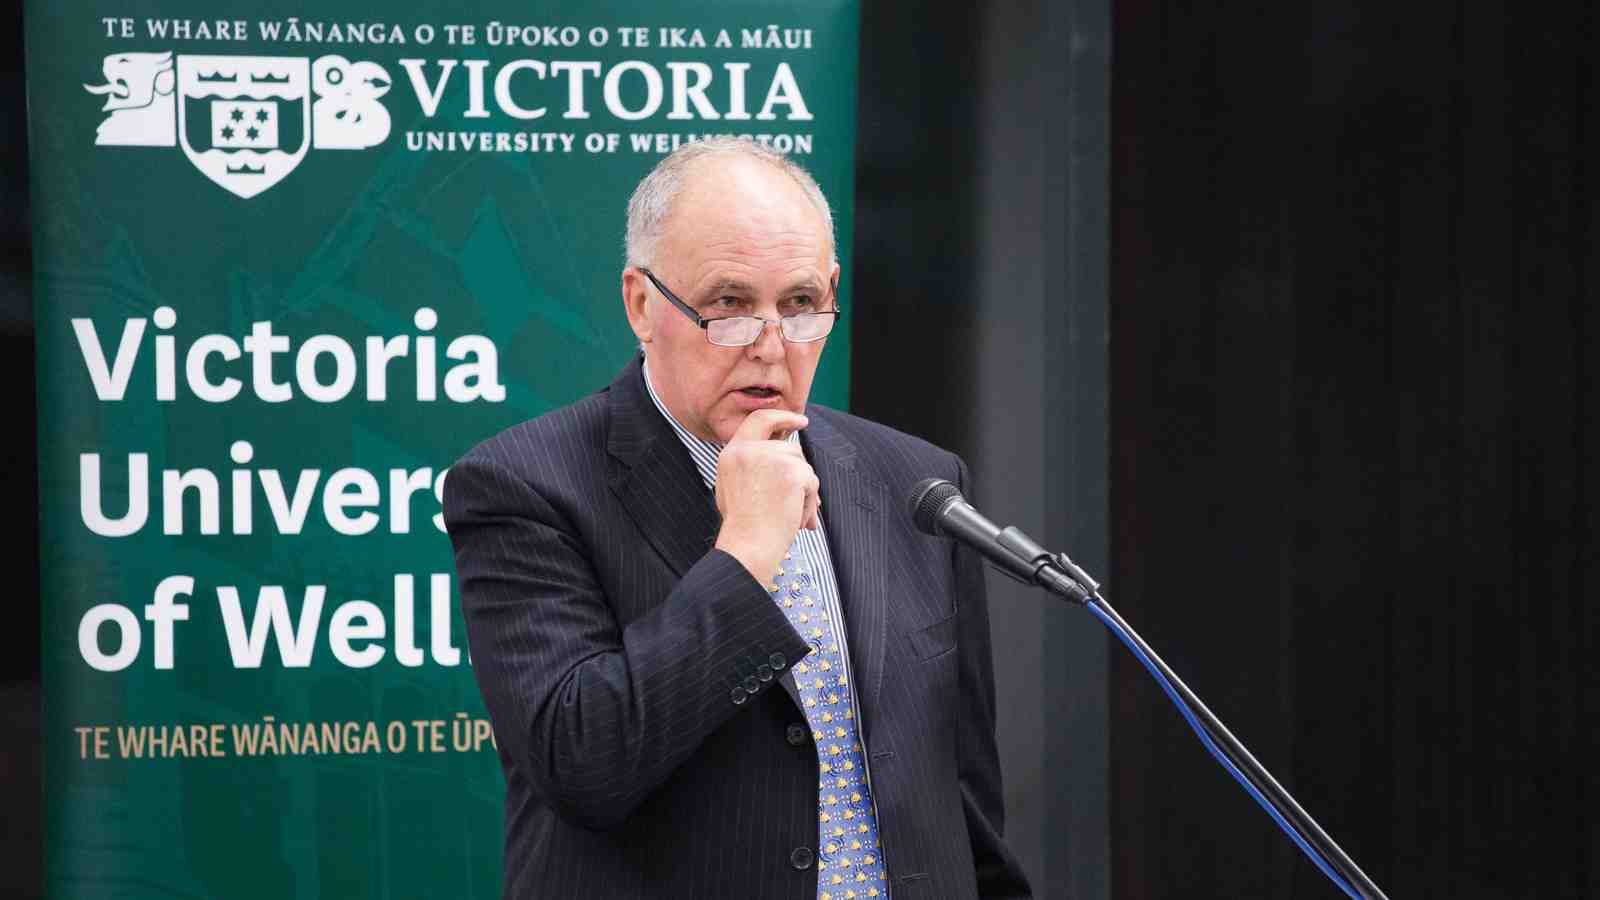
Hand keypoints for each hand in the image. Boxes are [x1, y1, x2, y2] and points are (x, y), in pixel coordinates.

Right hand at [713, 409, 820, 582]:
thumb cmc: (743, 526)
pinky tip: (797, 519)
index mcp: (733, 452)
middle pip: (789, 447)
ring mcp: (772, 458)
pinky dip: (809, 503)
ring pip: (802, 466)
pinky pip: (811, 482)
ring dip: (803, 491)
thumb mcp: (734, 486)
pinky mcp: (793, 471)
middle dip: (800, 465)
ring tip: (790, 516)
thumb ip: (751, 464)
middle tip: (806, 479)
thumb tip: (782, 454)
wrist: (748, 545)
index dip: (781, 416)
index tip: (799, 419)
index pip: (758, 419)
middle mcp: (750, 450)